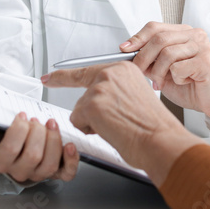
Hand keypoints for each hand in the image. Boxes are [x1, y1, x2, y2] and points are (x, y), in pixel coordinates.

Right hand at [0, 112, 78, 183]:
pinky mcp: (57, 173)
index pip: (10, 150)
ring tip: (51, 124)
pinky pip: (67, 174)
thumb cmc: (3, 139)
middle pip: (33, 156)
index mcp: (1, 162)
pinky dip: (71, 160)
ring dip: (54, 140)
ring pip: (50, 164)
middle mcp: (20, 171)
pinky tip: (70, 145)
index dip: (18, 130)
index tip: (22, 115)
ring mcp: (39, 174)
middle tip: (36, 120)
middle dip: (37, 133)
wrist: (15, 149)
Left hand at [42, 62, 201, 184]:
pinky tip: (110, 129)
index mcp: (124, 68)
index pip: (88, 69)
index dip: (65, 76)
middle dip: (89, 110)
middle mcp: (111, 73)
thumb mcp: (137, 96)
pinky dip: (90, 130)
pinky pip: (77, 121)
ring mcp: (100, 88)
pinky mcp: (91, 105)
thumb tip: (103, 99)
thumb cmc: (153, 126)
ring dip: (94, 122)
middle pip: (84, 93)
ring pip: (81, 108)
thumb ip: (118, 90)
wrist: (160, 140)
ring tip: (119, 125)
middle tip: (108, 120)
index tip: (49, 77)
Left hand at [122, 22, 209, 122]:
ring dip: (158, 72)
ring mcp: (202, 46)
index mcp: (184, 33)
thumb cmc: (190, 86)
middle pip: (159, 38)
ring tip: (160, 83)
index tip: (124, 49)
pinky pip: (178, 68)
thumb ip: (150, 61)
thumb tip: (128, 54)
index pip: (155, 27)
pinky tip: (183, 82)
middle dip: (143, 57)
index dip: (137, 38)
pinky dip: (175, 79)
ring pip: (167, 53)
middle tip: (138, 72)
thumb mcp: (164, 71)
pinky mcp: (206, 61)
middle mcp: (195, 35)